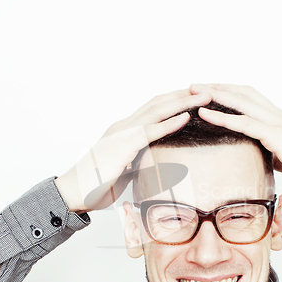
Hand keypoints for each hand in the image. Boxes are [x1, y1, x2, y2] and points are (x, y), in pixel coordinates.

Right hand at [55, 89, 211, 211]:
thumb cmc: (97, 183)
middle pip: (158, 104)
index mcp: (125, 130)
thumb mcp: (125, 170)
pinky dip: (170, 122)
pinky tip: (186, 116)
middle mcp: (124, 126)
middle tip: (207, 90)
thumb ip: (140, 161)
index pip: (154, 109)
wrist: (74, 192)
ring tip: (203, 96)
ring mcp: (122, 133)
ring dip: (182, 102)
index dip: (175, 102)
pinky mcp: (122, 146)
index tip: (195, 98)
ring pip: (157, 111)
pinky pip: (150, 131)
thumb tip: (156, 164)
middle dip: (184, 95)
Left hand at [190, 84, 281, 199]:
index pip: (250, 98)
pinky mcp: (277, 136)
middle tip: (193, 86)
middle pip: (242, 93)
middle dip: (216, 87)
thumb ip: (270, 152)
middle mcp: (278, 116)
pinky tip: (205, 113)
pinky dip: (222, 116)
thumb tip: (257, 155)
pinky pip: (245, 122)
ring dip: (214, 95)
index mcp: (279, 120)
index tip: (208, 93)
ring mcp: (278, 123)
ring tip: (193, 93)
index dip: (228, 93)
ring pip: (241, 101)